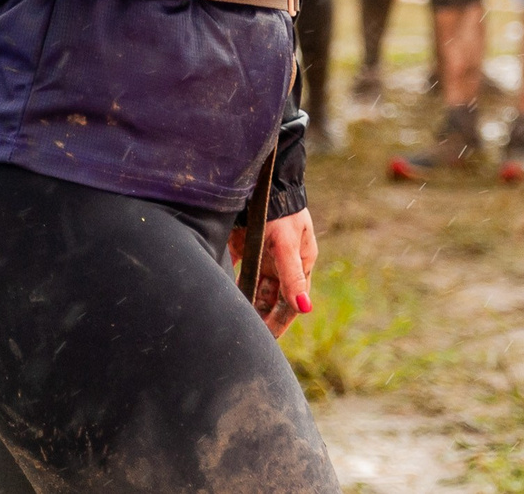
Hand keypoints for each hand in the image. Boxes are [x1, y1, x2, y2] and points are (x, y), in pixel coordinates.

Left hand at [230, 208, 317, 337]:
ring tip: (231, 321)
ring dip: (244, 302)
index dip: (279, 323)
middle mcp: (281, 262)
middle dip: (259, 317)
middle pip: (270, 297)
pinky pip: (236, 267)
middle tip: (245, 337)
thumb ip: (292, 278)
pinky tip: (218, 293)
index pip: (290, 303)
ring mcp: (263, 253)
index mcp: (299, 264)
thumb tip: (306, 309)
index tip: (267, 343)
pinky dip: (229, 280)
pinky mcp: (244, 243)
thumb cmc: (281, 212)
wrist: (264, 179)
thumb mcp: (287, 246)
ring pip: (253, 286)